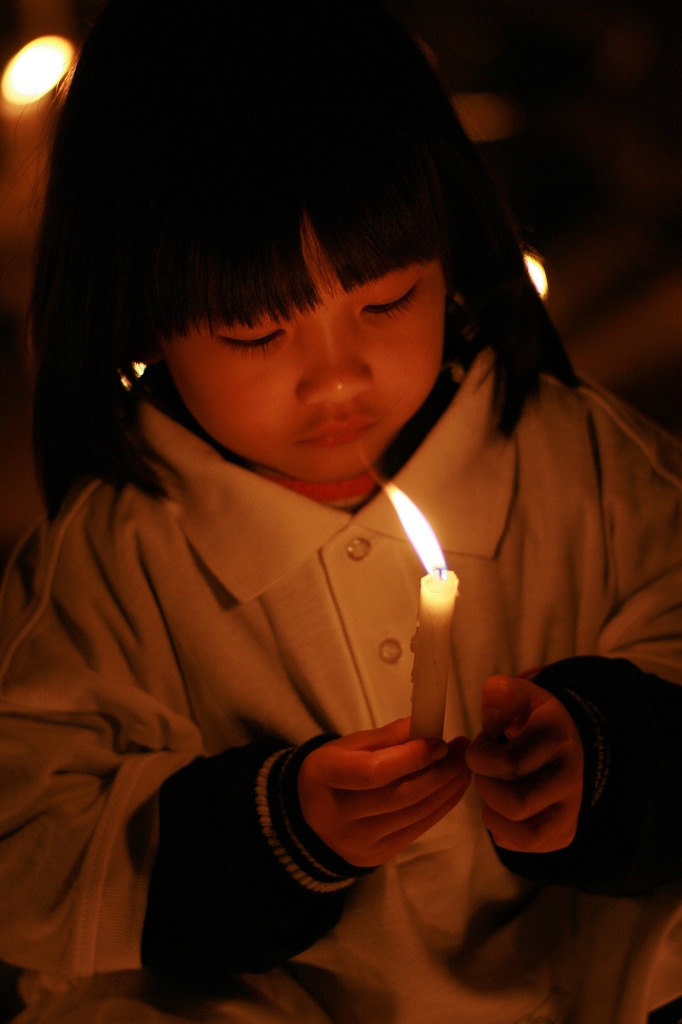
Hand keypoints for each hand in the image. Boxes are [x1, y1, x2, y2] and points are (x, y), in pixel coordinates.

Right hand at [297, 718, 470, 867]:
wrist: (310, 818)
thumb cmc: (334, 772)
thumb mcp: (349, 746)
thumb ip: (387, 737)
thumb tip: (427, 728)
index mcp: (323, 776)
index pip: (373, 771)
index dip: (412, 757)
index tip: (441, 742)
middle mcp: (337, 814)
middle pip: (400, 795)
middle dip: (440, 772)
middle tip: (464, 751)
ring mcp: (357, 841)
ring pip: (414, 813)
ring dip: (446, 789)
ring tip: (464, 767)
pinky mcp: (377, 855)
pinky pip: (417, 828)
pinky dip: (441, 807)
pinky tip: (454, 788)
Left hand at [465, 674, 583, 852]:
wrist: (574, 739)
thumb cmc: (534, 717)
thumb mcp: (519, 693)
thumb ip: (498, 697)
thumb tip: (490, 725)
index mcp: (556, 740)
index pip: (508, 764)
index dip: (479, 757)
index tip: (481, 744)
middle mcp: (571, 778)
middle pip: (515, 805)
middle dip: (485, 788)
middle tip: (485, 772)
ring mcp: (572, 810)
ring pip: (526, 835)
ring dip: (494, 816)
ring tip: (492, 793)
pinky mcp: (565, 831)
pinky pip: (527, 846)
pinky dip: (503, 833)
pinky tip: (501, 809)